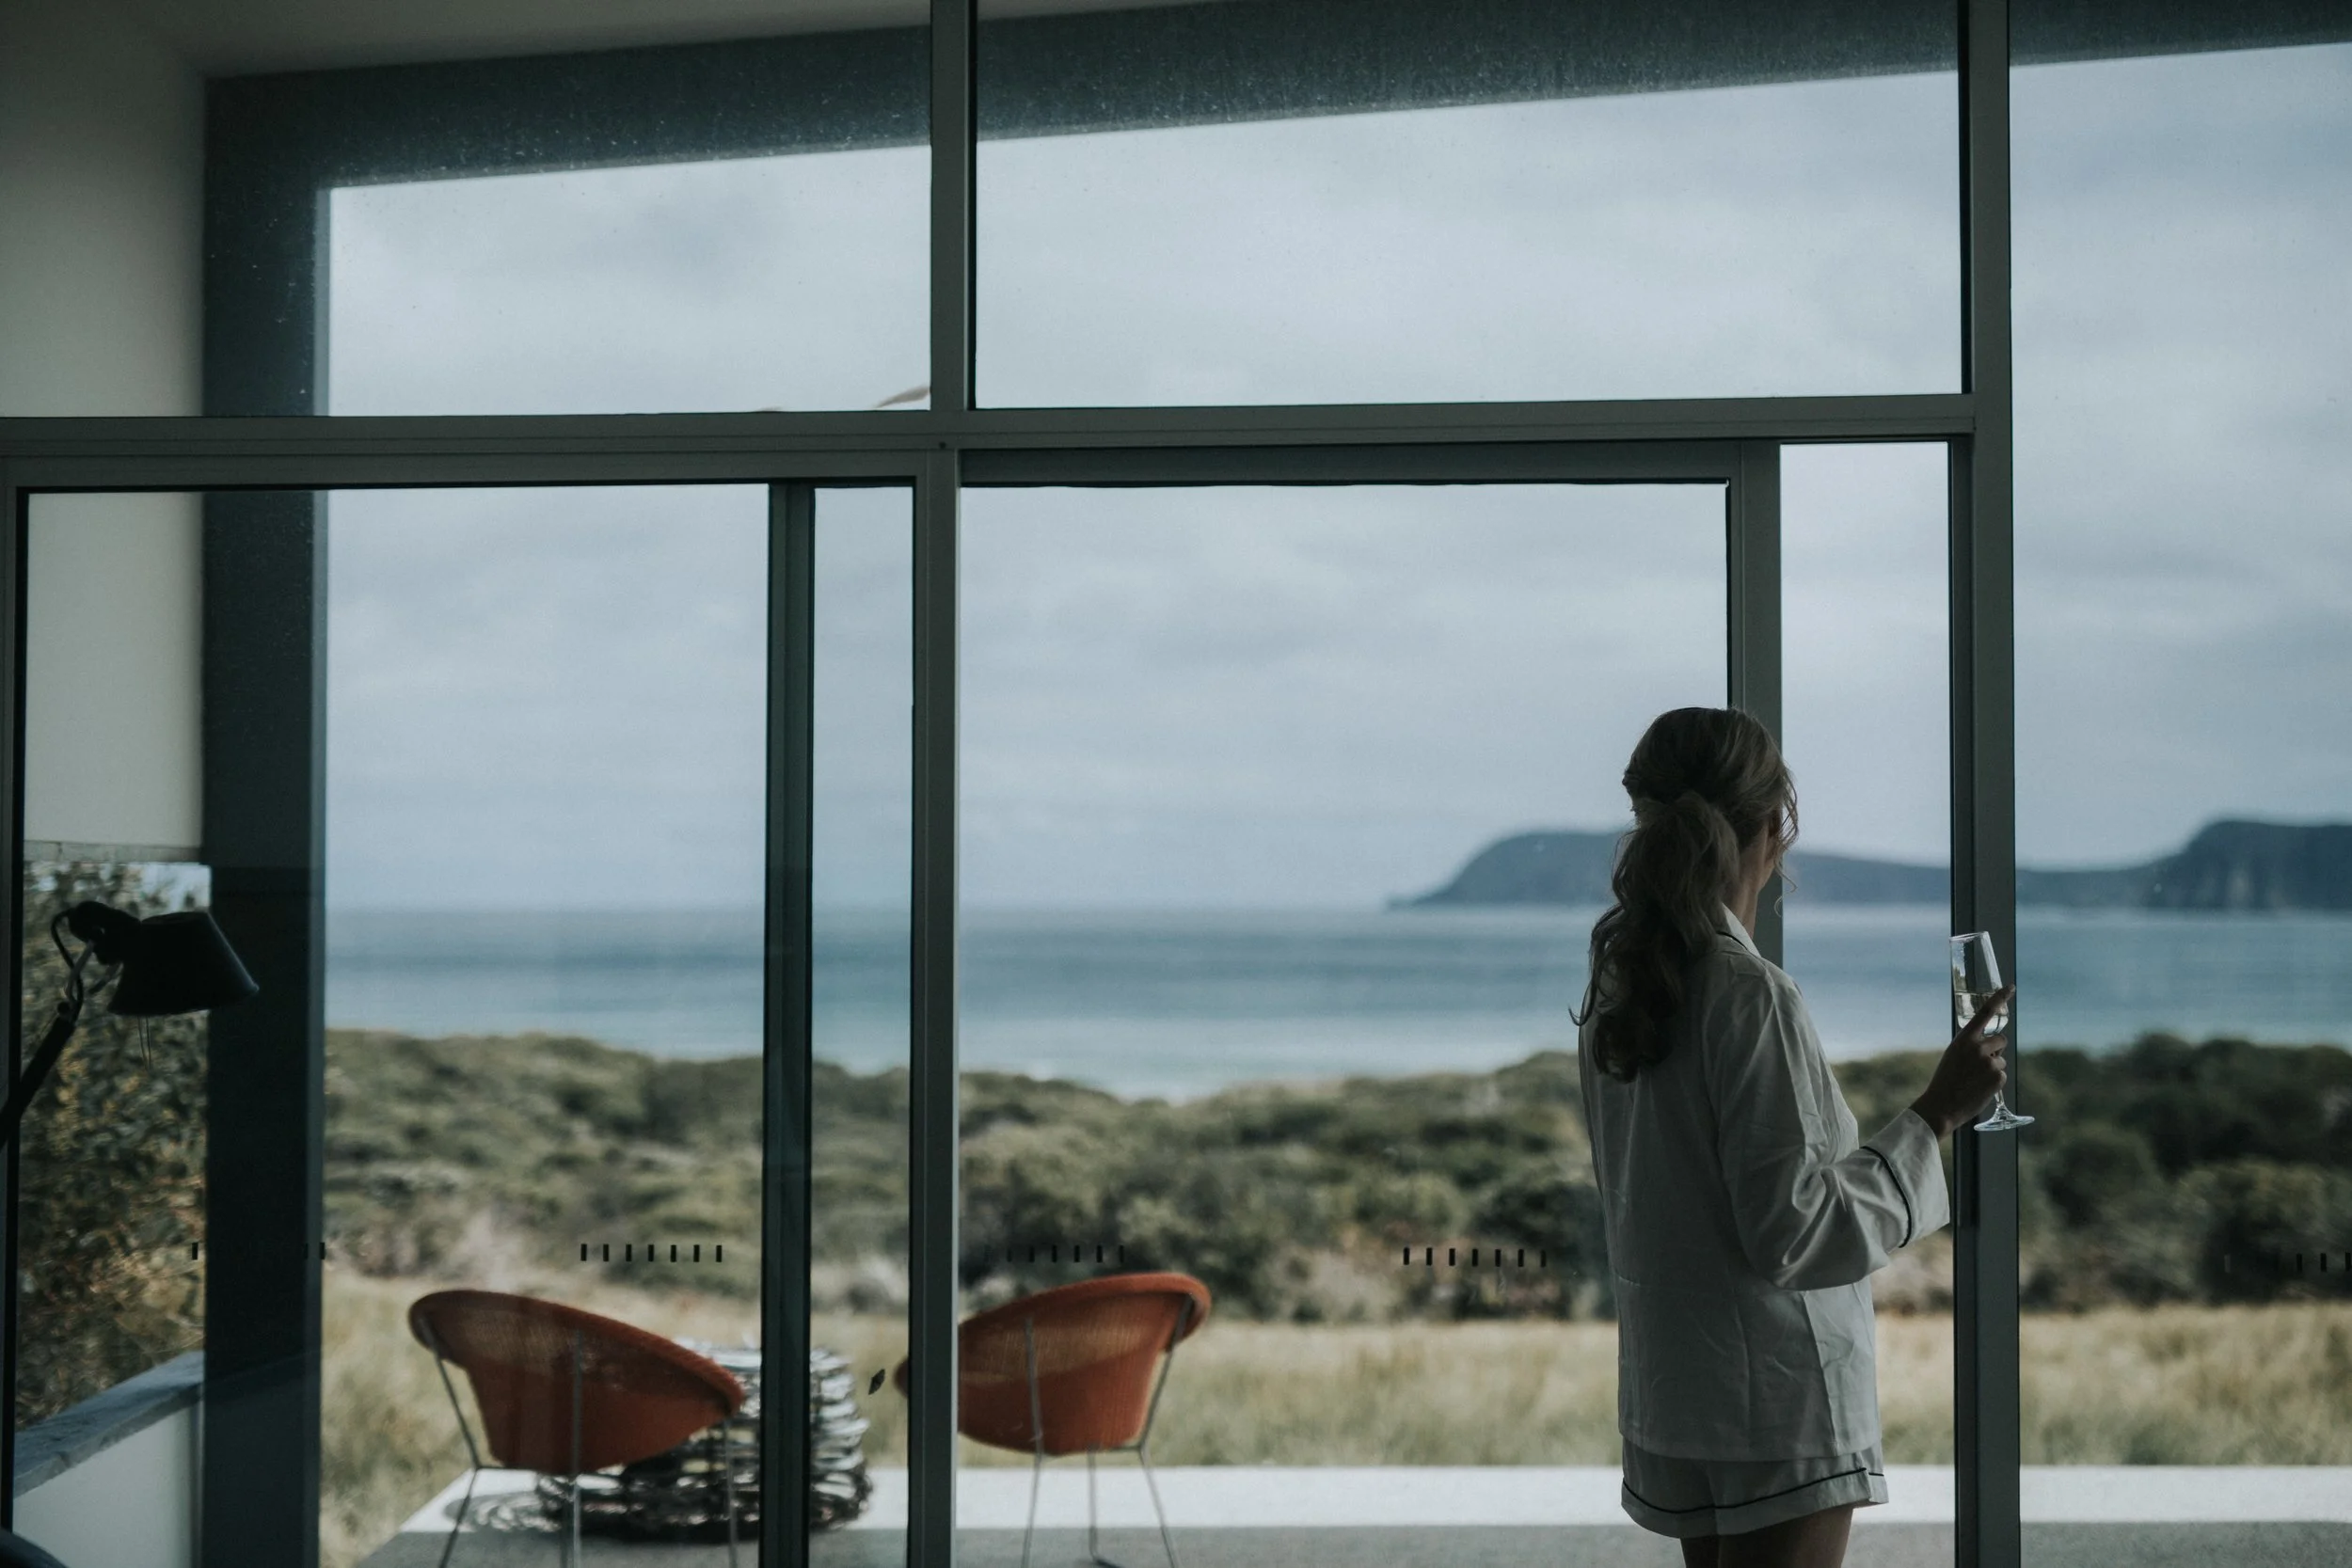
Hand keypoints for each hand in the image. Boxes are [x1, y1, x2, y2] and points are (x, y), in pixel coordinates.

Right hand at [1912, 985, 2013, 1138]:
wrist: (1941, 1105)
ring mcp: (1989, 1062)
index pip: (1985, 1012)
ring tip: (1974, 1079)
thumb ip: (1971, 1045)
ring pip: (2001, 1059)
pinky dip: (1993, 1082)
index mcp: (1964, 1038)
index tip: (2011, 987)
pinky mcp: (1998, 1077)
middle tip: (1980, 1064)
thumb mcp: (1953, 1055)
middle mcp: (1978, 1047)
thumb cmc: (1945, 1080)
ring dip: (1992, 1067)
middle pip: (2001, 1039)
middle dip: (1996, 1049)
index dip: (2000, 998)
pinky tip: (1979, 1088)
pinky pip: (2001, 1075)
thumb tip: (1994, 1045)